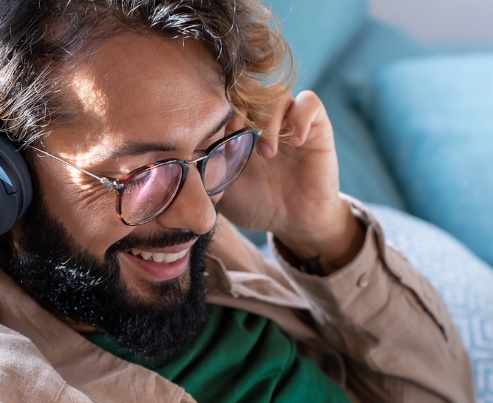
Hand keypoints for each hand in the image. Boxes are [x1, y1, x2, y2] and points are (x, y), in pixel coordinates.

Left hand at [217, 90, 361, 273]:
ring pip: (277, 95)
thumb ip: (201, 171)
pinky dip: (300, 118)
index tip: (210, 133)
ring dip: (268, 120)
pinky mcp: (316, 127)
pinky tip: (293, 143)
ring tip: (266, 153)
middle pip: (249, 90)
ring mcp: (289, 120)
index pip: (223, 99)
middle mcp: (262, 119)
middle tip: (233, 136)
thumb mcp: (220, 189)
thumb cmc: (255, 205)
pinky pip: (310, 103)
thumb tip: (176, 159)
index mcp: (236, 128)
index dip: (215, 109)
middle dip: (238, 110)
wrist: (294, 223)